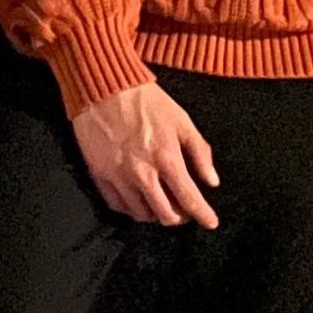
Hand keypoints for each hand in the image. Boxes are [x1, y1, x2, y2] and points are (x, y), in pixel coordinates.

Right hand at [73, 82, 220, 228]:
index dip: (203, 215)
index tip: (211, 223)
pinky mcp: (99, 176)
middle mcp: (143, 174)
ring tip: (163, 204)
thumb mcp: (182, 121)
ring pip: (141, 214)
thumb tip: (212, 181)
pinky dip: (132, 208)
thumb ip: (199, 153)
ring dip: (156, 214)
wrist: (104, 89)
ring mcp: (119, 177)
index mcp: (167, 158)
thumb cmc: (147, 102)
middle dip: (179, 217)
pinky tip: (140, 199)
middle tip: (185, 210)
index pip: (189, 199)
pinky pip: (117, 205)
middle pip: (165, 215)